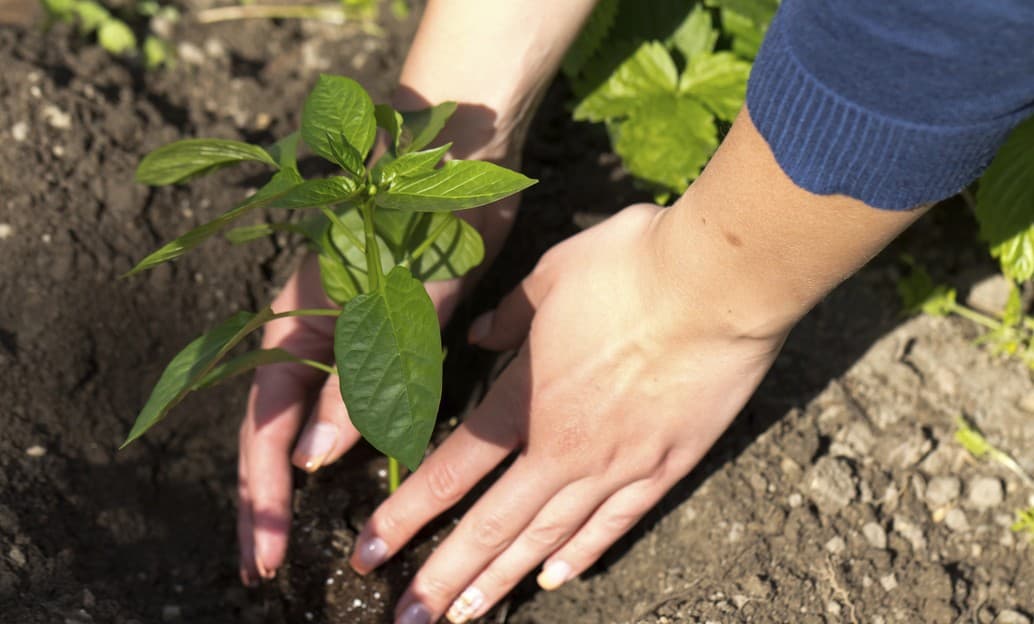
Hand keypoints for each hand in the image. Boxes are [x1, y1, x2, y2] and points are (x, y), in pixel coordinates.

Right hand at [236, 198, 516, 585]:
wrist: (457, 160)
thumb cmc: (426, 217)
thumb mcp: (398, 303)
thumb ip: (358, 378)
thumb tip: (310, 457)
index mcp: (298, 323)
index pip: (264, 423)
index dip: (263, 491)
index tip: (265, 550)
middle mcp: (306, 331)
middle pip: (270, 427)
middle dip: (264, 497)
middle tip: (261, 562)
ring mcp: (336, 331)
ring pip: (303, 415)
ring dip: (296, 475)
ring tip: (290, 530)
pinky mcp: (373, 328)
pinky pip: (346, 394)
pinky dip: (342, 437)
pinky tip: (348, 470)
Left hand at [347, 203, 790, 623]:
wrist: (720, 281)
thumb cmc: (630, 266)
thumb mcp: (549, 276)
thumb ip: (507, 316)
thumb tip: (477, 336)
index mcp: (527, 397)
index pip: (451, 470)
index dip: (405, 516)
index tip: (369, 552)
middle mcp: (565, 447)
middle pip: (493, 524)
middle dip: (444, 575)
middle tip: (407, 617)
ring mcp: (618, 464)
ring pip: (549, 536)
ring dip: (503, 578)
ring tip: (467, 614)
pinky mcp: (667, 467)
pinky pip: (616, 523)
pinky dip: (583, 554)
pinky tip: (557, 579)